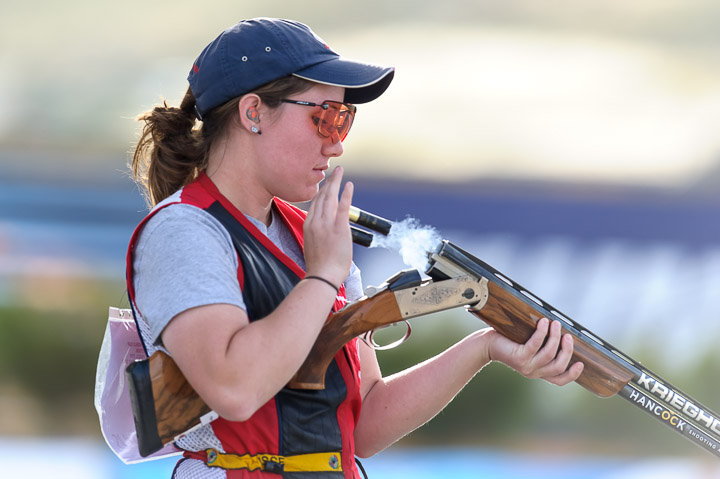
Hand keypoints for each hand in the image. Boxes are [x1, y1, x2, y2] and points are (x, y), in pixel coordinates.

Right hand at [303, 166, 353, 285]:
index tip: (325, 184)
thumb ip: (316, 234)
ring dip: (335, 182)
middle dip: (328, 182)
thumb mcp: (312, 245)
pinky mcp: (339, 227)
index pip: (314, 204)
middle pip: (321, 196)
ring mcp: (326, 223)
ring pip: (330, 197)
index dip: (320, 192)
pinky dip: (346, 194)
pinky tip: (349, 185)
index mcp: (308, 225)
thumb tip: (323, 232)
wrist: (322, 276)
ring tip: (340, 172)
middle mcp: (315, 221)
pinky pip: (343, 206)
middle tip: (334, 172)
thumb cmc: (319, 266)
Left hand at [486, 318, 583, 385]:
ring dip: (555, 337)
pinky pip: (535, 345)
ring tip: (555, 324)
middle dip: (567, 350)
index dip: (572, 374)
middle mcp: (533, 372)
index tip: (581, 363)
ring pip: (549, 354)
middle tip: (568, 335)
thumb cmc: (509, 341)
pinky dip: (542, 332)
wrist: (487, 345)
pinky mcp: (519, 358)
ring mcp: (526, 367)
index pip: (559, 380)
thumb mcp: (529, 346)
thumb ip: (543, 345)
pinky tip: (543, 322)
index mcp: (538, 372)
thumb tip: (561, 331)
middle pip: (558, 366)